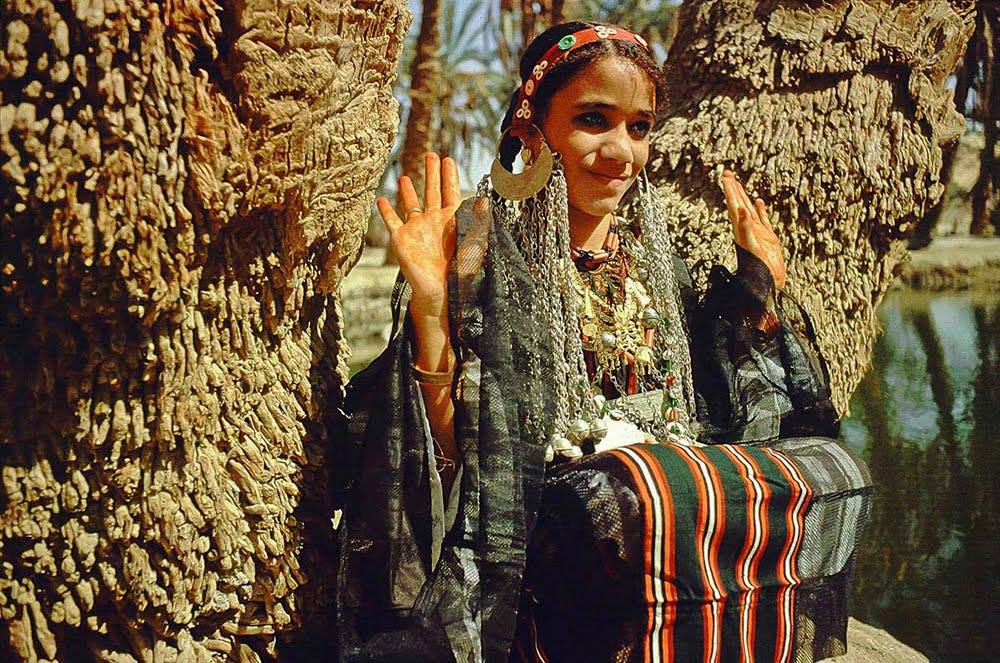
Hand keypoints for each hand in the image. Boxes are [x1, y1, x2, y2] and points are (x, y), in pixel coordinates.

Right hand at [376, 153, 460, 313]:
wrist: (440, 291)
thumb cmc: (459, 272)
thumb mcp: (471, 244)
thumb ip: (476, 222)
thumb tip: (484, 200)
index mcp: (451, 221)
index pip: (450, 192)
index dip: (449, 176)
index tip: (448, 159)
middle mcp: (433, 222)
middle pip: (431, 192)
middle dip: (431, 173)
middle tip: (431, 155)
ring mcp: (417, 229)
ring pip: (411, 204)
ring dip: (407, 190)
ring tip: (403, 176)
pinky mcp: (402, 239)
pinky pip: (392, 221)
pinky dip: (386, 210)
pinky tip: (381, 199)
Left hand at [721, 170, 785, 290]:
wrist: (767, 282)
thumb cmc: (758, 267)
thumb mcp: (752, 245)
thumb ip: (746, 228)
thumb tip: (740, 210)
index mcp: (741, 228)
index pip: (734, 204)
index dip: (730, 190)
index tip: (725, 176)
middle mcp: (747, 228)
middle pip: (738, 203)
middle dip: (733, 189)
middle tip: (727, 173)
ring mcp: (757, 232)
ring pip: (749, 209)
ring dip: (743, 196)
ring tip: (738, 184)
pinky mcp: (768, 237)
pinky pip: (763, 219)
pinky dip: (760, 209)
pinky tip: (759, 201)